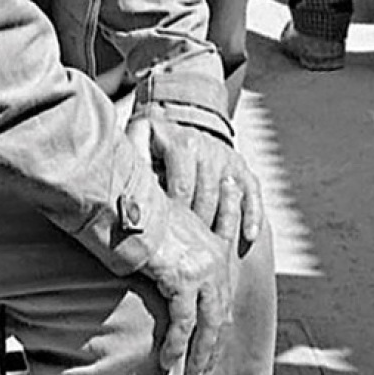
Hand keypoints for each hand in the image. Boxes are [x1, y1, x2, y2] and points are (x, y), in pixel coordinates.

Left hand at [124, 112, 263, 252]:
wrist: (178, 117)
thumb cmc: (152, 142)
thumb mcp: (138, 142)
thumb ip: (132, 162)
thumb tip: (121, 194)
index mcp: (180, 144)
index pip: (181, 188)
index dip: (174, 217)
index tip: (165, 242)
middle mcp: (207, 148)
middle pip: (205, 197)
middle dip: (195, 228)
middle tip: (185, 257)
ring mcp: (226, 158)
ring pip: (227, 200)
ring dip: (219, 228)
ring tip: (208, 256)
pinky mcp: (241, 167)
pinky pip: (252, 193)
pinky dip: (252, 215)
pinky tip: (248, 238)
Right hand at [135, 193, 236, 374]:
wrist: (123, 201)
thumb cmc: (137, 215)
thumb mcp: (169, 231)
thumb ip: (179, 251)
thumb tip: (171, 276)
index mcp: (214, 245)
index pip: (224, 294)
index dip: (219, 325)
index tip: (212, 349)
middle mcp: (214, 256)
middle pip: (222, 313)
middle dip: (213, 347)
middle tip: (203, 371)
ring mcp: (202, 267)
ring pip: (210, 323)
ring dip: (200, 354)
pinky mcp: (183, 278)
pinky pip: (184, 322)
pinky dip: (177, 345)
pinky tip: (167, 360)